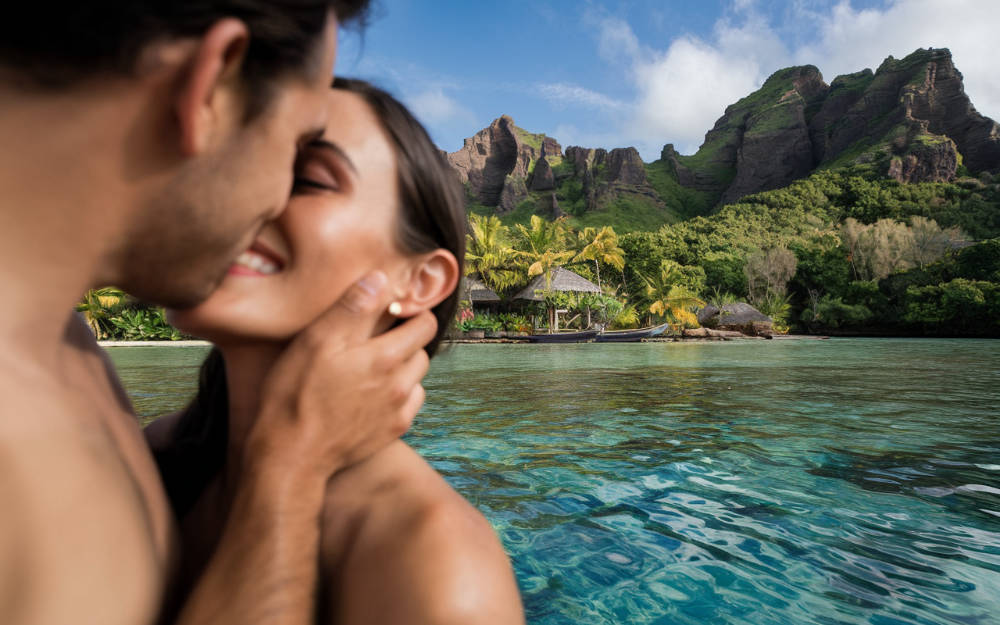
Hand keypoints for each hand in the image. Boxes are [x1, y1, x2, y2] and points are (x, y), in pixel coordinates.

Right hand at [245, 270, 436, 482]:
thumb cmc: (296, 394)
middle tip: (378, 336)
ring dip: (403, 367)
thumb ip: (352, 308)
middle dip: (407, 338)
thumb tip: (380, 279)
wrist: (292, 455)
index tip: (393, 310)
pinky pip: (409, 404)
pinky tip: (375, 393)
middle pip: (422, 350)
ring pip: (417, 378)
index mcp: (385, 357)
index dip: (413, 312)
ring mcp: (398, 411)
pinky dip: (400, 394)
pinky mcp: (391, 432)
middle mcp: (400, 384)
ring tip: (372, 365)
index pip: (425, 324)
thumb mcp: (316, 340)